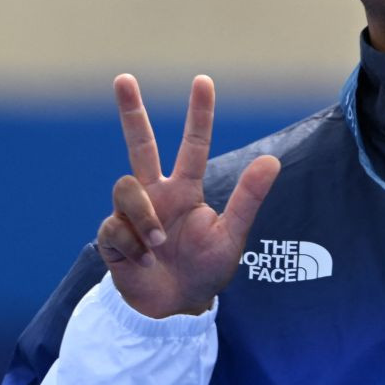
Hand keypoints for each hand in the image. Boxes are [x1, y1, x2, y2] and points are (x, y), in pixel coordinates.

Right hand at [97, 74, 279, 317]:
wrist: (176, 307)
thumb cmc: (206, 269)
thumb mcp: (231, 235)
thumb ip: (248, 198)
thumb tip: (272, 160)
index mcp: (187, 190)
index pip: (194, 144)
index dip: (199, 114)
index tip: (203, 81)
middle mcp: (157, 194)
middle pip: (140, 144)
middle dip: (131, 111)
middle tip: (123, 77)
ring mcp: (132, 213)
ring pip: (125, 187)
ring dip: (144, 217)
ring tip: (159, 245)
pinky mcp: (112, 235)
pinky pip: (115, 226)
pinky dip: (133, 246)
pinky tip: (143, 261)